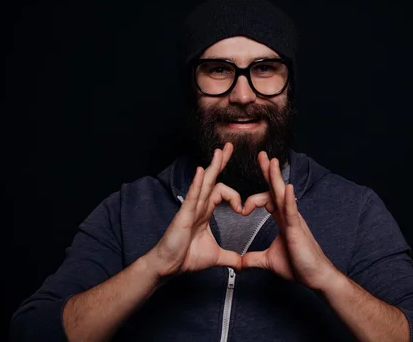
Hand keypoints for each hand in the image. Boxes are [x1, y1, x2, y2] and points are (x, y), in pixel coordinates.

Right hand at [148, 142, 242, 278]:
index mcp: (205, 211)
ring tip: (220, 151)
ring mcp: (191, 208)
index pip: (221, 191)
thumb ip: (231, 258)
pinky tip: (201, 171)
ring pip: (204, 183)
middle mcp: (198, 205)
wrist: (169, 266)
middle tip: (229, 146)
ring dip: (212, 166)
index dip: (235, 197)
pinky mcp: (184, 214)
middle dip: (221, 162)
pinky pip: (193, 195)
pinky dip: (197, 183)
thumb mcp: (216, 257)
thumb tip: (243, 265)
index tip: (243, 210)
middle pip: (212, 178)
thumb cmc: (186, 258)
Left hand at [241, 152, 337, 290]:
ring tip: (271, 162)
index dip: (254, 197)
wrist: (315, 277)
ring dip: (276, 177)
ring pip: (282, 194)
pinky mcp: (297, 229)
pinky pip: (292, 210)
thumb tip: (239, 263)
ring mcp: (294, 220)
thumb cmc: (298, 266)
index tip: (241, 206)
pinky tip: (285, 187)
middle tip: (261, 155)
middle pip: (275, 189)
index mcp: (282, 220)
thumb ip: (253, 259)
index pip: (268, 199)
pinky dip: (287, 198)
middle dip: (268, 172)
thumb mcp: (269, 261)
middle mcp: (288, 215)